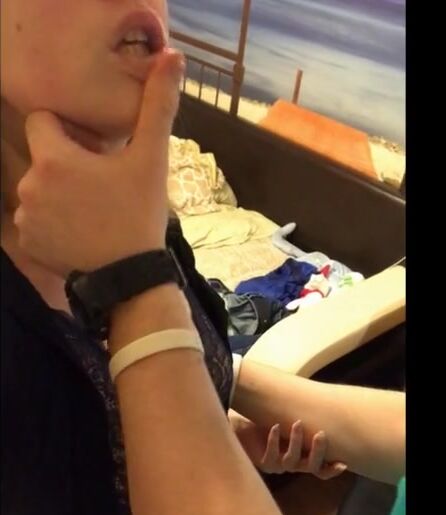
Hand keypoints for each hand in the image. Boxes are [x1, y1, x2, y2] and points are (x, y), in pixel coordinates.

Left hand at [13, 49, 185, 275]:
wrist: (133, 277)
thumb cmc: (141, 215)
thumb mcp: (153, 160)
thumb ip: (158, 107)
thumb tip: (172, 58)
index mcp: (53, 158)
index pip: (44, 121)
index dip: (71, 133)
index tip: (97, 154)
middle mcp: (29, 184)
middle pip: (43, 158)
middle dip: (67, 166)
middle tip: (105, 189)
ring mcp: (26, 216)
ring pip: (40, 190)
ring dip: (61, 195)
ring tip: (96, 214)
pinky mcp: (29, 243)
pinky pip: (37, 222)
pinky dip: (55, 225)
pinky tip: (83, 234)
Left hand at [229, 412, 346, 479]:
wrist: (245, 425)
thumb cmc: (273, 420)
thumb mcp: (293, 419)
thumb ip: (309, 417)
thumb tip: (328, 400)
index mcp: (305, 458)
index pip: (322, 469)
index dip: (332, 469)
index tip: (343, 463)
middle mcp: (294, 464)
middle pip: (311, 466)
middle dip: (317, 451)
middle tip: (320, 434)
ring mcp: (279, 466)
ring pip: (292, 460)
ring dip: (296, 442)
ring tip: (297, 423)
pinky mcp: (264, 463)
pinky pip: (271, 456)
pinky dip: (274, 440)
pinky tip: (275, 426)